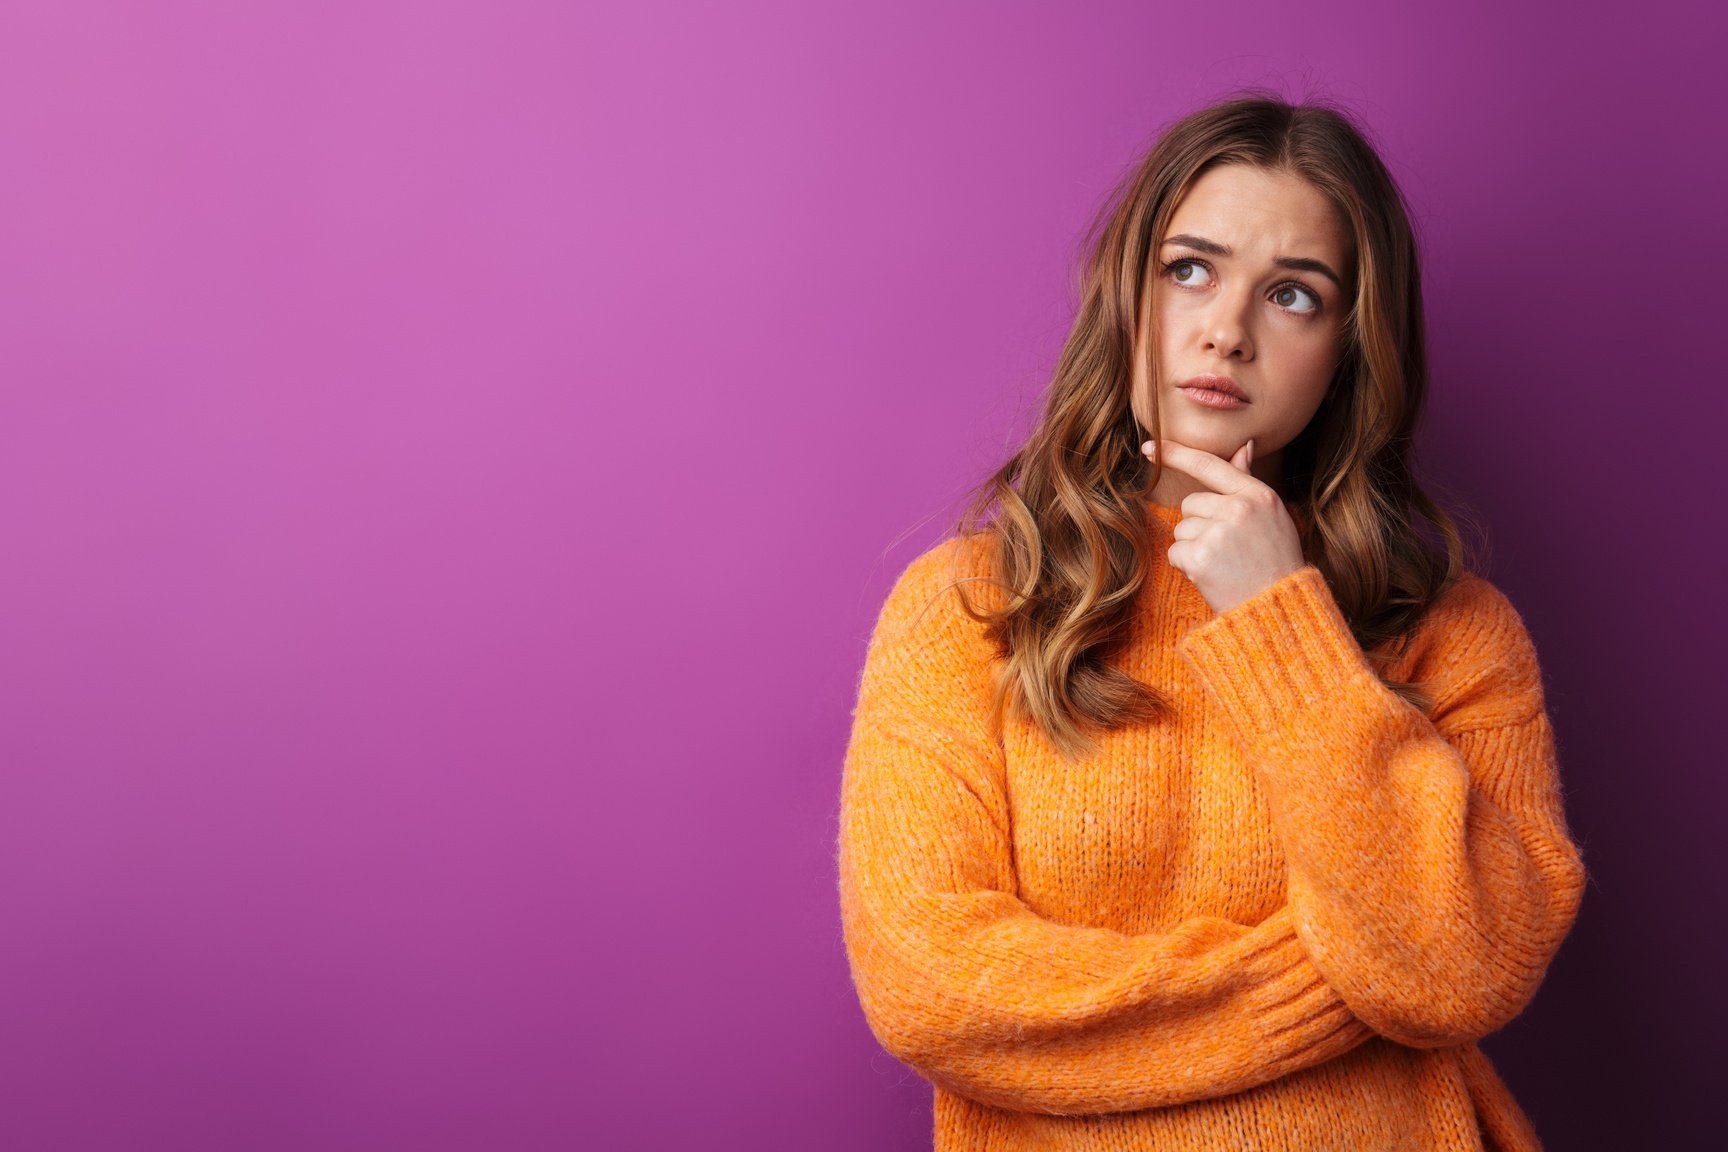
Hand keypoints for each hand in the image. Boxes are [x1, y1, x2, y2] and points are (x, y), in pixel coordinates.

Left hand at [1140, 437, 1307, 613]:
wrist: (1278, 610)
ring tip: (1224, 565)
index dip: (1177, 454)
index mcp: (1258, 495)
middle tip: (1228, 550)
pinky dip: (1186, 567)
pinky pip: (1175, 553)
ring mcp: (1219, 532)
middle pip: (1190, 504)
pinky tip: (1212, 576)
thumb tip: (1245, 446)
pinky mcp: (1200, 556)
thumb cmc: (1275, 563)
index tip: (1150, 447)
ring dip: (1194, 548)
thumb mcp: (1272, 517)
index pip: (1209, 465)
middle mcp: (1238, 508)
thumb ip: (1249, 481)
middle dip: (1200, 525)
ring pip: (1182, 530)